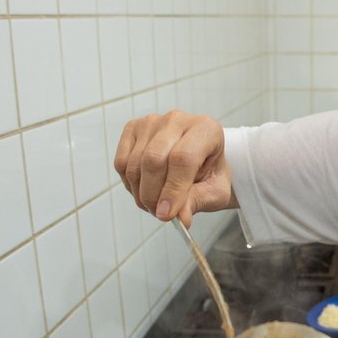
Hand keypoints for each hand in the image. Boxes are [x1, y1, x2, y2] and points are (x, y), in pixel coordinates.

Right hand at [113, 110, 234, 226]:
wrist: (201, 160)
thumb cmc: (210, 174)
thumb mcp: (215, 192)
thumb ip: (199, 202)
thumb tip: (180, 217)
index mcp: (205, 129)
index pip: (183, 158)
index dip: (173, 190)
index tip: (168, 214)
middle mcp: (178, 120)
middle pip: (154, 159)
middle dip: (153, 195)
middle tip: (160, 214)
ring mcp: (152, 122)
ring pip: (135, 164)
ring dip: (141, 193)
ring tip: (155, 205)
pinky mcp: (132, 129)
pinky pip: (121, 163)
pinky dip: (130, 184)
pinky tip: (145, 189)